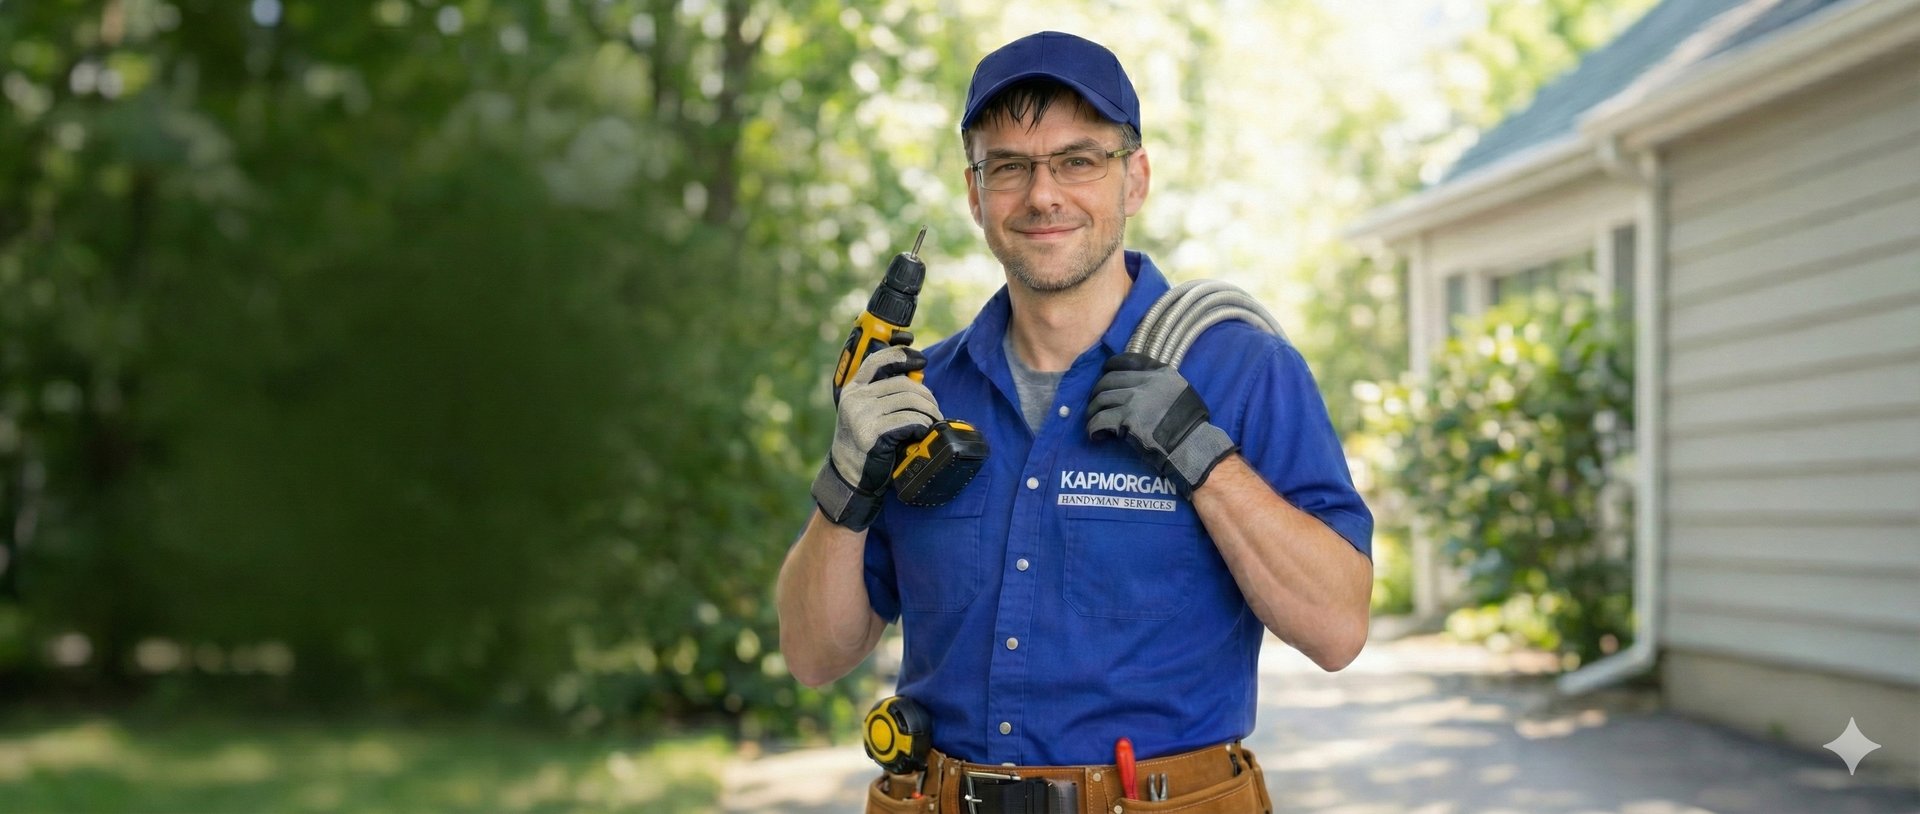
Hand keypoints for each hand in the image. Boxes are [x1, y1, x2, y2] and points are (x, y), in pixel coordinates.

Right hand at [812, 345, 942, 529]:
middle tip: (935, 410)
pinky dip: (922, 425)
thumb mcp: (868, 413)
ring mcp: (861, 415)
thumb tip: (917, 378)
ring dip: (928, 412)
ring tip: (933, 422)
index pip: (877, 361)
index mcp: (853, 389)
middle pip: (902, 384)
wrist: (850, 474)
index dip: (901, 355)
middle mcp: (855, 398)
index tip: (921, 360)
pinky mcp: (871, 433)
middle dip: (927, 396)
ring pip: (908, 401)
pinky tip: (922, 432)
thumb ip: (884, 395)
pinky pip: (908, 420)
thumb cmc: (866, 442)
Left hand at [1085, 352, 1236, 495]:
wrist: (1191, 444)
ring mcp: (1135, 400)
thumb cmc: (1191, 423)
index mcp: (1160, 373)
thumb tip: (1142, 387)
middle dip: (1098, 391)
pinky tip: (1095, 435)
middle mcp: (1146, 382)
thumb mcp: (1182, 391)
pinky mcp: (1127, 420)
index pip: (1127, 360)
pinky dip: (1093, 428)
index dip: (1111, 366)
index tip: (1105, 373)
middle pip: (1108, 380)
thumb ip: (1162, 384)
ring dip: (1093, 410)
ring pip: (1101, 399)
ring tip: (1093, 420)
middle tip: (1097, 404)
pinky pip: (1100, 420)